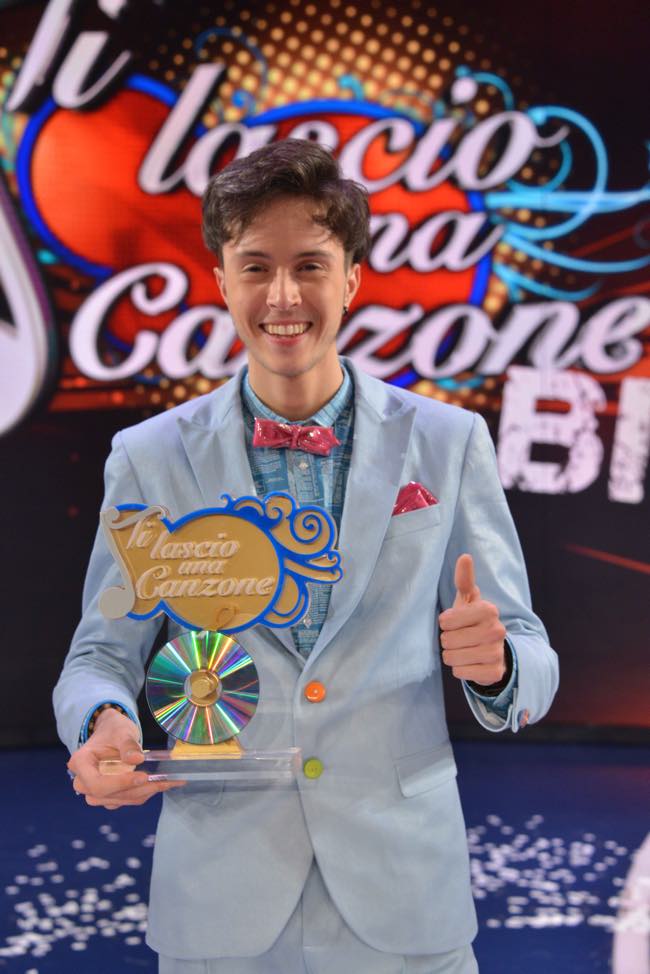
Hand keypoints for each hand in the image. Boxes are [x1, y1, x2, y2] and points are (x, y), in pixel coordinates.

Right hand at [67, 708, 184, 809]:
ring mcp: (94, 791)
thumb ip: (128, 744)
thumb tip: (137, 759)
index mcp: (80, 763)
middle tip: (162, 781)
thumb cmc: (113, 730)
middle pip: (107, 796)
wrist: (112, 734)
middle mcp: (82, 781)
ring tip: (166, 782)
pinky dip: (143, 793)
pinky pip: (125, 800)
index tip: (142, 776)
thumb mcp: (121, 731)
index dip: (119, 784)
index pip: (96, 783)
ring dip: (143, 793)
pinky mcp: (108, 796)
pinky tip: (159, 784)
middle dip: (136, 790)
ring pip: (118, 800)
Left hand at [439, 554, 506, 686]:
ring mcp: (497, 652)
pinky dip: (460, 669)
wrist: (493, 650)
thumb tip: (465, 556)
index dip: (446, 623)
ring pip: (452, 658)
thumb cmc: (473, 621)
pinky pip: (460, 673)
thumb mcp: (468, 600)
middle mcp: (496, 630)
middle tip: (461, 638)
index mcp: (488, 609)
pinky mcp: (494, 672)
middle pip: (447, 641)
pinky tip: (471, 663)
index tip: (457, 622)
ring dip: (453, 656)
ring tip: (465, 650)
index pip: (445, 621)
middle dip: (448, 641)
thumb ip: (464, 580)